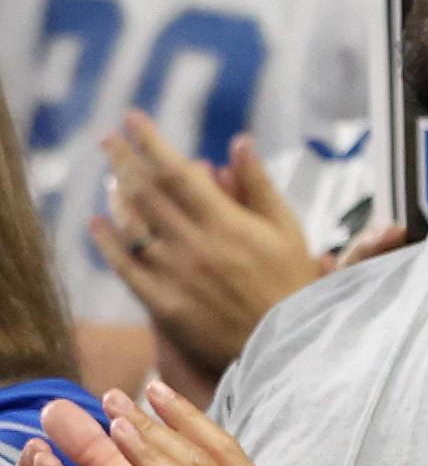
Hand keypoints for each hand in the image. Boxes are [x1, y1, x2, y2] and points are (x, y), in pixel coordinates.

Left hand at [94, 118, 319, 377]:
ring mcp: (173, 274)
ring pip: (132, 225)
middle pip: (146, 192)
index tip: (133, 118)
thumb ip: (258, 185)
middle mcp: (194, 244)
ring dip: (117, 193)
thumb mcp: (287, 229)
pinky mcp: (161, 303)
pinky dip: (108, 240)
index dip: (151, 142)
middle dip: (124, 158)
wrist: (282, 347)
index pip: (177, 171)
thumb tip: (239, 142)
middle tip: (108, 137)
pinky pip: (125, 266)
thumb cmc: (292, 285)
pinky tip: (99, 222)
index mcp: (227, 222)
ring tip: (111, 172)